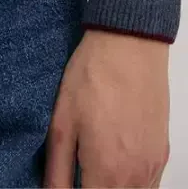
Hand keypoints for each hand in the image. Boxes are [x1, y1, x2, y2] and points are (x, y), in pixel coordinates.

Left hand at [44, 29, 169, 186]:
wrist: (130, 44)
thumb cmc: (94, 75)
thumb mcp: (62, 122)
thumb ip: (57, 168)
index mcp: (106, 171)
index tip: (63, 183)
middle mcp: (135, 176)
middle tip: (76, 174)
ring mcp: (152, 166)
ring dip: (110, 188)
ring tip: (91, 169)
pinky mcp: (161, 153)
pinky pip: (149, 185)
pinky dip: (130, 184)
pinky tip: (112, 163)